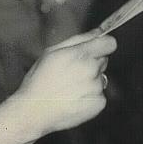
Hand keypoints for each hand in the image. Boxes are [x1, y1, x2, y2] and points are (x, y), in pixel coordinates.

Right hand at [0, 30, 115, 143]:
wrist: (33, 111)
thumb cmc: (38, 82)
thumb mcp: (50, 53)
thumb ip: (77, 40)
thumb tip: (97, 32)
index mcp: (80, 54)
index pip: (109, 43)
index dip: (102, 46)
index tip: (95, 51)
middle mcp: (91, 70)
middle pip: (103, 61)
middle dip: (91, 64)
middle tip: (71, 74)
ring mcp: (96, 87)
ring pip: (101, 79)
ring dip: (89, 82)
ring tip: (69, 89)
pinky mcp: (98, 103)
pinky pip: (99, 95)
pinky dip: (89, 97)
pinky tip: (73, 100)